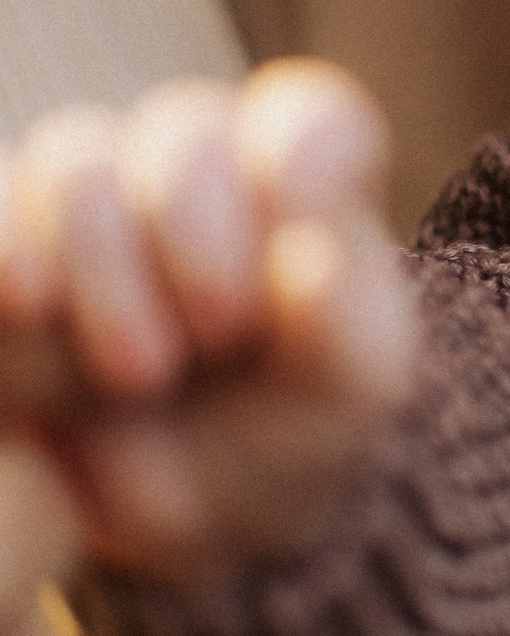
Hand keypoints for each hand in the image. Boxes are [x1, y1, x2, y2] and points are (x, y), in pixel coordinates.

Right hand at [0, 62, 419, 582]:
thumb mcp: (350, 390)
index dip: (292, 180)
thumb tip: (310, 245)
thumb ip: (345, 319)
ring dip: (100, 272)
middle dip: (190, 246)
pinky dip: (10, 262)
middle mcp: (202, 165)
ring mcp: (97, 196)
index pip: (307, 118)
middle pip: (182, 135)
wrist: (186, 517)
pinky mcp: (14, 244)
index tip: (286, 273)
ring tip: (130, 380)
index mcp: (307, 180)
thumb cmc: (291, 427)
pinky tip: (33, 312)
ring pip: (75, 163)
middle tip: (204, 350)